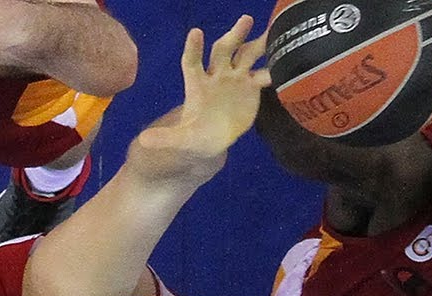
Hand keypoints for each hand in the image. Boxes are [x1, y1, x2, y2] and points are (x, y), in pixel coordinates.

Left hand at [128, 17, 271, 182]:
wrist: (212, 139)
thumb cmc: (194, 135)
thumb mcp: (180, 139)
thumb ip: (166, 138)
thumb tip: (143, 140)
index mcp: (196, 83)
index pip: (192, 61)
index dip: (193, 48)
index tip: (196, 33)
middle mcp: (216, 75)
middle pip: (223, 51)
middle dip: (234, 36)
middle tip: (245, 20)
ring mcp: (235, 79)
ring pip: (246, 56)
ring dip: (257, 44)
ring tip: (272, 33)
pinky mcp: (251, 88)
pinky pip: (263, 75)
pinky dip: (273, 70)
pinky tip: (287, 64)